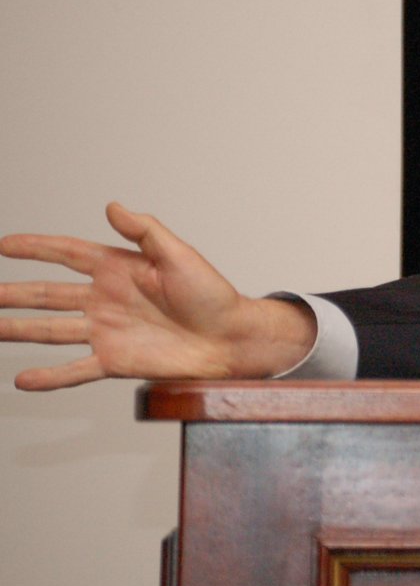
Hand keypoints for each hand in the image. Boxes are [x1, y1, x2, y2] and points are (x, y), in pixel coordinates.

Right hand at [1, 203, 315, 390]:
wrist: (231, 338)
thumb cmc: (212, 295)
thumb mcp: (179, 255)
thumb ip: (145, 231)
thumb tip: (113, 206)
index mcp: (118, 268)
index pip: (67, 253)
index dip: (35, 248)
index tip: (3, 245)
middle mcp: (106, 299)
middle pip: (47, 293)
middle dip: (13, 293)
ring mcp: (107, 331)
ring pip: (50, 330)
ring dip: (17, 330)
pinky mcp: (115, 361)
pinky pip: (74, 369)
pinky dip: (49, 376)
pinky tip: (23, 379)